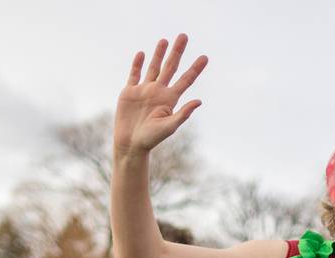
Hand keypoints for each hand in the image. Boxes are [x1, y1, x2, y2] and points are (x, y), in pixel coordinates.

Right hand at [114, 34, 207, 158]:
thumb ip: (183, 113)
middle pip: (170, 67)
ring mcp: (144, 91)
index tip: (205, 57)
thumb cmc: (151, 139)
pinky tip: (142, 54)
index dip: (195, 69)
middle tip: (184, 36)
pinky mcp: (129, 92)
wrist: (130, 144)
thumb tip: (199, 101)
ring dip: (159, 54)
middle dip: (177, 52)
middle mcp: (159, 92)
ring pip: (153, 67)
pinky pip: (134, 75)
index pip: (186, 80)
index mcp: (170, 99)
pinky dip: (137, 64)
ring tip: (164, 40)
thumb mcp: (169, 126)